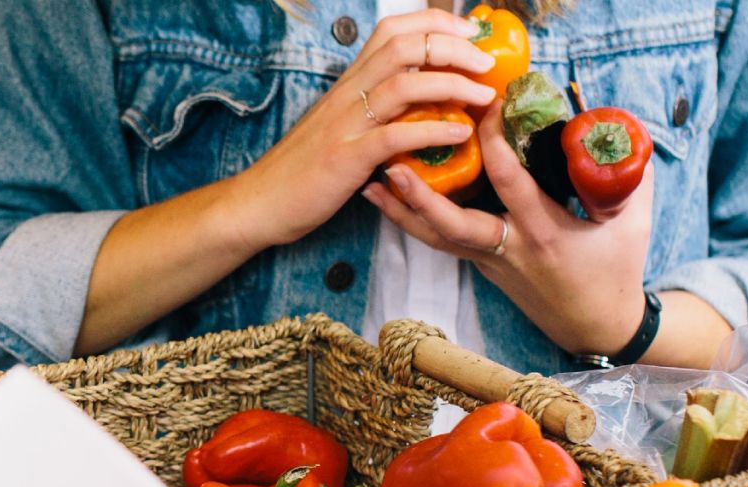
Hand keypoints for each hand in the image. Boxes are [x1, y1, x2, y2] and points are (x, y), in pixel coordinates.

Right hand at [218, 9, 496, 252]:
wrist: (260, 201)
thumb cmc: (301, 167)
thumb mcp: (337, 124)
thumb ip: (370, 107)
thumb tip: (414, 98)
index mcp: (348, 82)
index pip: (392, 30)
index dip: (435, 23)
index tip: (470, 34)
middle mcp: (348, 94)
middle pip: (405, 47)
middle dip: (454, 47)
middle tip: (487, 62)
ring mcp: (347, 124)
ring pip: (405, 84)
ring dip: (453, 84)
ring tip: (484, 95)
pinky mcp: (347, 158)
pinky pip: (397, 136)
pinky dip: (434, 131)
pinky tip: (460, 134)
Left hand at [361, 102, 657, 356]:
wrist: (597, 327)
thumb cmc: (617, 271)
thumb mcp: (632, 222)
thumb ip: (631, 174)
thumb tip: (616, 125)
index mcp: (545, 233)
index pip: (512, 183)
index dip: (496, 144)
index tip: (485, 108)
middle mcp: (509, 249)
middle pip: (453, 225)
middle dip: (421, 196)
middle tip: (392, 164)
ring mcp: (489, 262)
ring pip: (436, 238)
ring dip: (401, 211)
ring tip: (369, 183)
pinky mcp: (480, 267)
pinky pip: (441, 242)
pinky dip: (413, 222)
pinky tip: (388, 202)